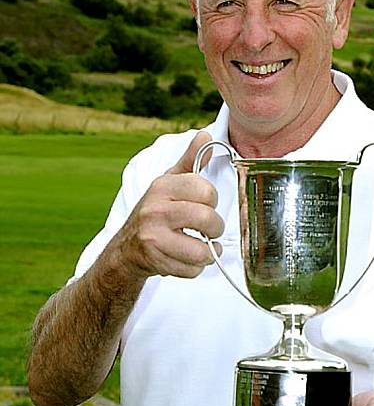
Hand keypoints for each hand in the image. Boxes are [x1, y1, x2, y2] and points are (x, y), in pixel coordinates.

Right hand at [116, 131, 223, 279]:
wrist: (126, 247)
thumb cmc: (155, 210)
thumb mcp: (169, 182)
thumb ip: (191, 160)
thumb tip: (206, 136)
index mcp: (162, 186)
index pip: (206, 190)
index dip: (212, 200)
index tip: (205, 203)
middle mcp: (155, 209)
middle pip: (207, 220)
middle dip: (215, 228)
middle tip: (209, 229)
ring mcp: (153, 236)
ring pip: (202, 249)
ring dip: (208, 252)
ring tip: (202, 245)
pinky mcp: (155, 260)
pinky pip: (192, 269)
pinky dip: (195, 268)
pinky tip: (187, 257)